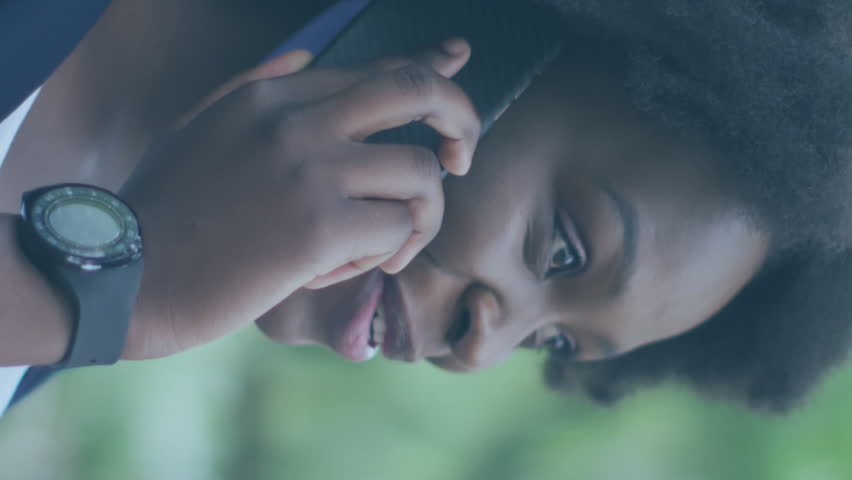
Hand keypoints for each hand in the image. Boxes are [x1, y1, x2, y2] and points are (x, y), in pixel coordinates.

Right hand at [119, 39, 479, 359]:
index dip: (429, 67)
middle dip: (462, 121)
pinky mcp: (322, 225)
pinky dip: (383, 255)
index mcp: (273, 95)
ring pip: (422, 174)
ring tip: (377, 246)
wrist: (125, 276)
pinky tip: (337, 270)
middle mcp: (300, 120)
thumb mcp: (200, 128)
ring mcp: (313, 169)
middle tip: (461, 160)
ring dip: (417, 217)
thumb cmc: (164, 212)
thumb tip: (309, 56)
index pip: (376, 69)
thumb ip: (256, 87)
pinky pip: (397, 229)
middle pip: (419, 92)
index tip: (459, 62)